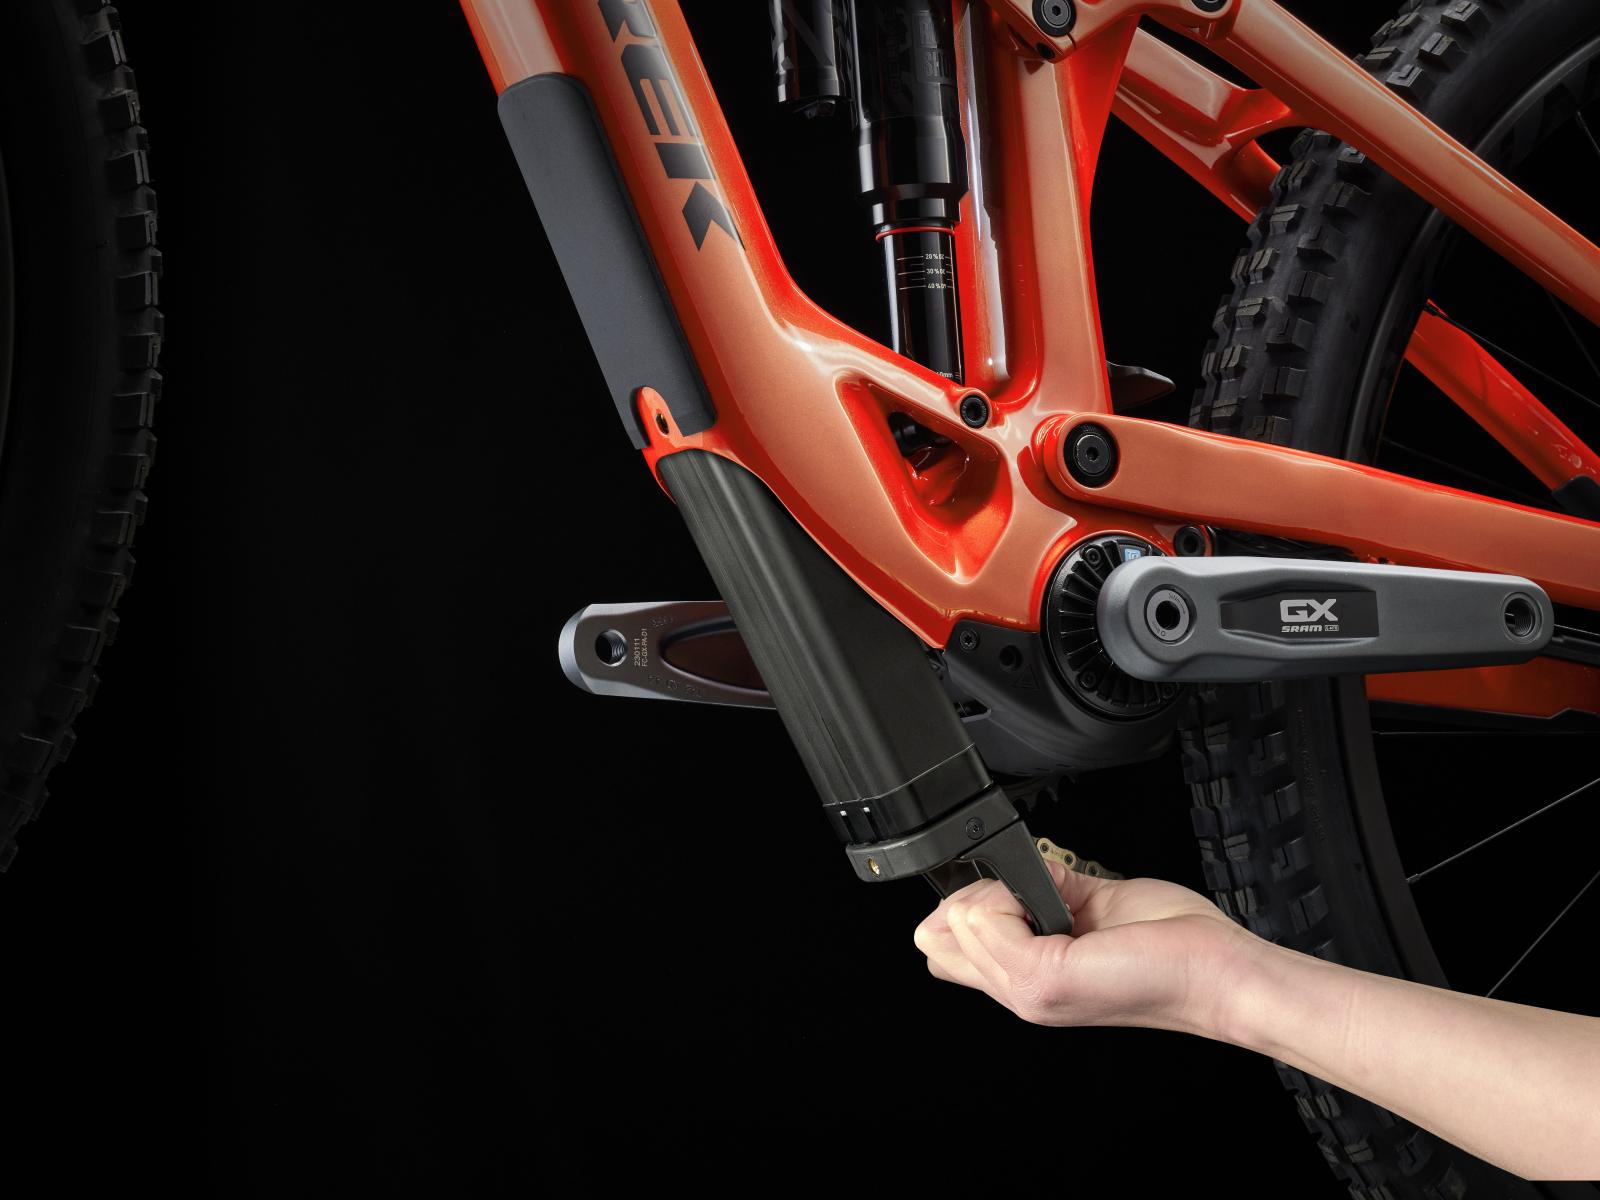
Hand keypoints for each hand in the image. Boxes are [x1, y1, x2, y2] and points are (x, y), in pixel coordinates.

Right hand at [913, 859, 1258, 1035]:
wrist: (1216, 970)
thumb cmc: (1172, 947)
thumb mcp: (1091, 907)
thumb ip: (1043, 892)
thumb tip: (1012, 866)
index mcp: (1028, 980)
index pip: (944, 955)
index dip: (959, 911)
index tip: (1004, 892)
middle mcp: (1021, 994)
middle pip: (936, 942)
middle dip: (970, 898)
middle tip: (1028, 895)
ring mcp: (1028, 992)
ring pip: (959, 921)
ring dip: (995, 891)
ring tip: (1053, 898)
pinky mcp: (1043, 977)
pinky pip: (985, 917)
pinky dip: (1011, 891)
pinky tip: (1055, 900)